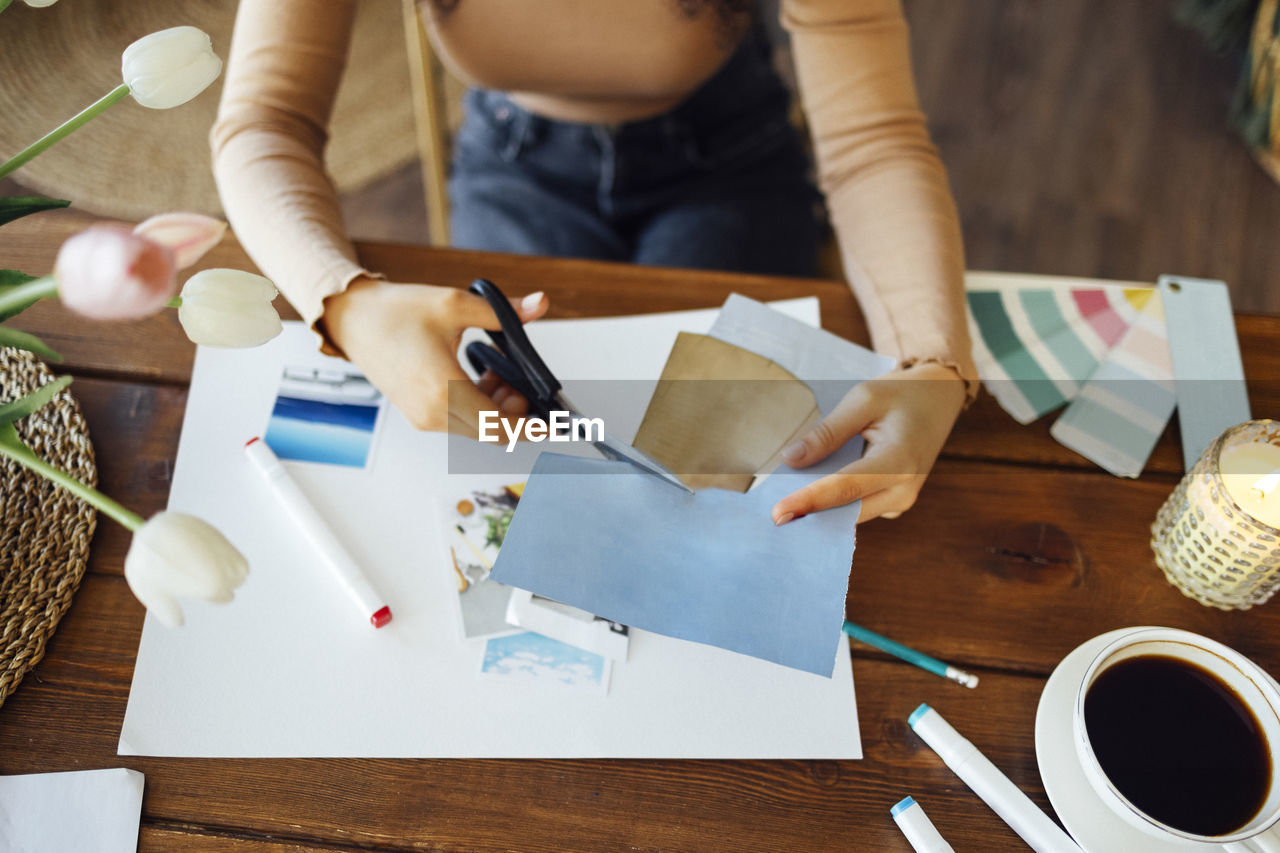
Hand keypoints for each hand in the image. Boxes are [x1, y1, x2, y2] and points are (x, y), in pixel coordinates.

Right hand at [322, 276, 548, 433]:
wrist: (353, 320)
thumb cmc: (394, 313)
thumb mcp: (454, 304)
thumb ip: (503, 312)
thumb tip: (539, 304)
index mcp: (442, 389)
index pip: (501, 425)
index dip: (533, 426)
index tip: (556, 423)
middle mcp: (432, 412)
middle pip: (493, 432)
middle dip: (518, 412)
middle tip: (524, 382)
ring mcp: (424, 419)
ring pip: (478, 429)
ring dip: (498, 409)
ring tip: (500, 373)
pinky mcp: (419, 416)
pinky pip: (461, 422)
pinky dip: (480, 407)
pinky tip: (482, 378)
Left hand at [770, 362, 965, 523]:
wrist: (940, 399)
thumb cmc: (902, 394)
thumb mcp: (863, 399)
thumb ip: (828, 432)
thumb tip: (791, 459)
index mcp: (900, 461)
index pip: (846, 487)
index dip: (810, 501)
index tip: (778, 513)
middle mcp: (905, 490)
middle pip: (848, 512)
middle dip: (811, 514)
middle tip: (772, 516)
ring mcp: (902, 501)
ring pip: (852, 515)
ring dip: (820, 510)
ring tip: (785, 507)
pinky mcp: (894, 502)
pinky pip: (858, 509)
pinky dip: (834, 503)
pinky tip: (809, 496)